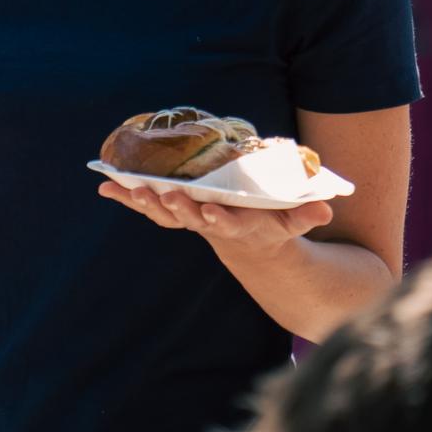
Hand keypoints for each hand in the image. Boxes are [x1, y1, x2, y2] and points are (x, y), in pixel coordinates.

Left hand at [98, 177, 336, 263]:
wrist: (249, 245)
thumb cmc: (271, 224)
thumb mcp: (292, 223)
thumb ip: (307, 216)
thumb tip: (327, 209)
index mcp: (237, 225)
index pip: (226, 223)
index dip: (218, 218)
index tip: (210, 211)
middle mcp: (209, 224)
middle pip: (189, 218)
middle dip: (175, 207)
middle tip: (163, 194)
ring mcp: (189, 219)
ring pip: (164, 213)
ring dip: (144, 202)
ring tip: (126, 188)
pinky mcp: (175, 212)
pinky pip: (147, 207)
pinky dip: (126, 198)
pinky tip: (104, 186)